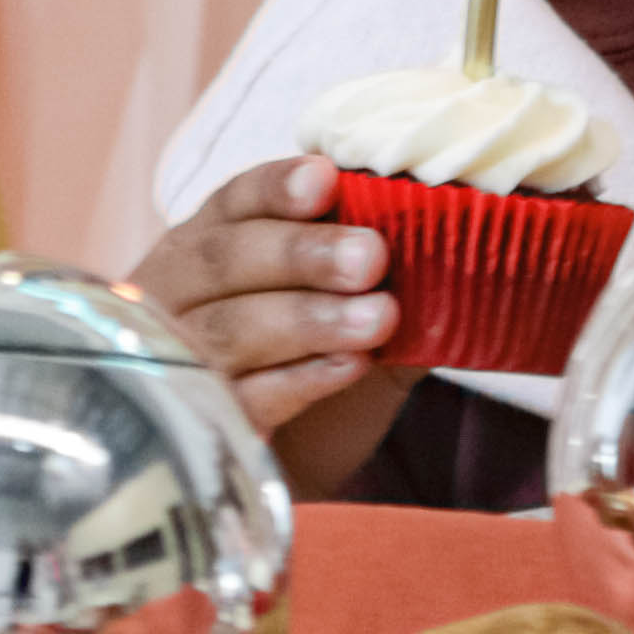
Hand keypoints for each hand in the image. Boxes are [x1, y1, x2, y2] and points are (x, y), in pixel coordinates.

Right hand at [132, 158, 403, 441]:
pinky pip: (244, 397)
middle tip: (371, 256)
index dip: (279, 188)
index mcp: (211, 237)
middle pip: (228, 259)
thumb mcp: (339, 296)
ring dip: (311, 319)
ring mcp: (181, 354)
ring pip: (234, 329)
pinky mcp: (202, 422)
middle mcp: (181, 288)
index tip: (326, 180)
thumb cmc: (312, 349)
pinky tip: (351, 365)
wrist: (284, 453)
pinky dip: (301, 378)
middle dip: (302, 253)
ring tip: (380, 317)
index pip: (238, 199)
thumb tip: (452, 233)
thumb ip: (376, 266)